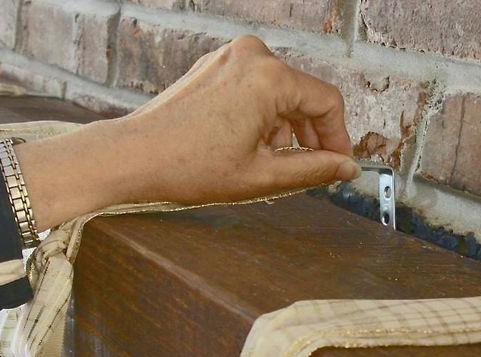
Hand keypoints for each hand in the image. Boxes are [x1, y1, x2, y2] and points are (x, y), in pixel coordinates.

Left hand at [16, 35, 359, 229]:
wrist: (134, 157)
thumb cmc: (190, 166)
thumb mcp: (263, 175)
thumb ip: (314, 169)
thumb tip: (347, 169)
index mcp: (269, 78)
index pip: (327, 102)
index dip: (338, 138)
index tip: (338, 165)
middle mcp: (252, 57)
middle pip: (304, 95)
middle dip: (311, 135)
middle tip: (311, 170)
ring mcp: (231, 58)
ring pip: (281, 94)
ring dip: (286, 128)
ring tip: (270, 162)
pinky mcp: (216, 67)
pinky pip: (257, 89)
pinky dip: (264, 117)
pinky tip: (251, 146)